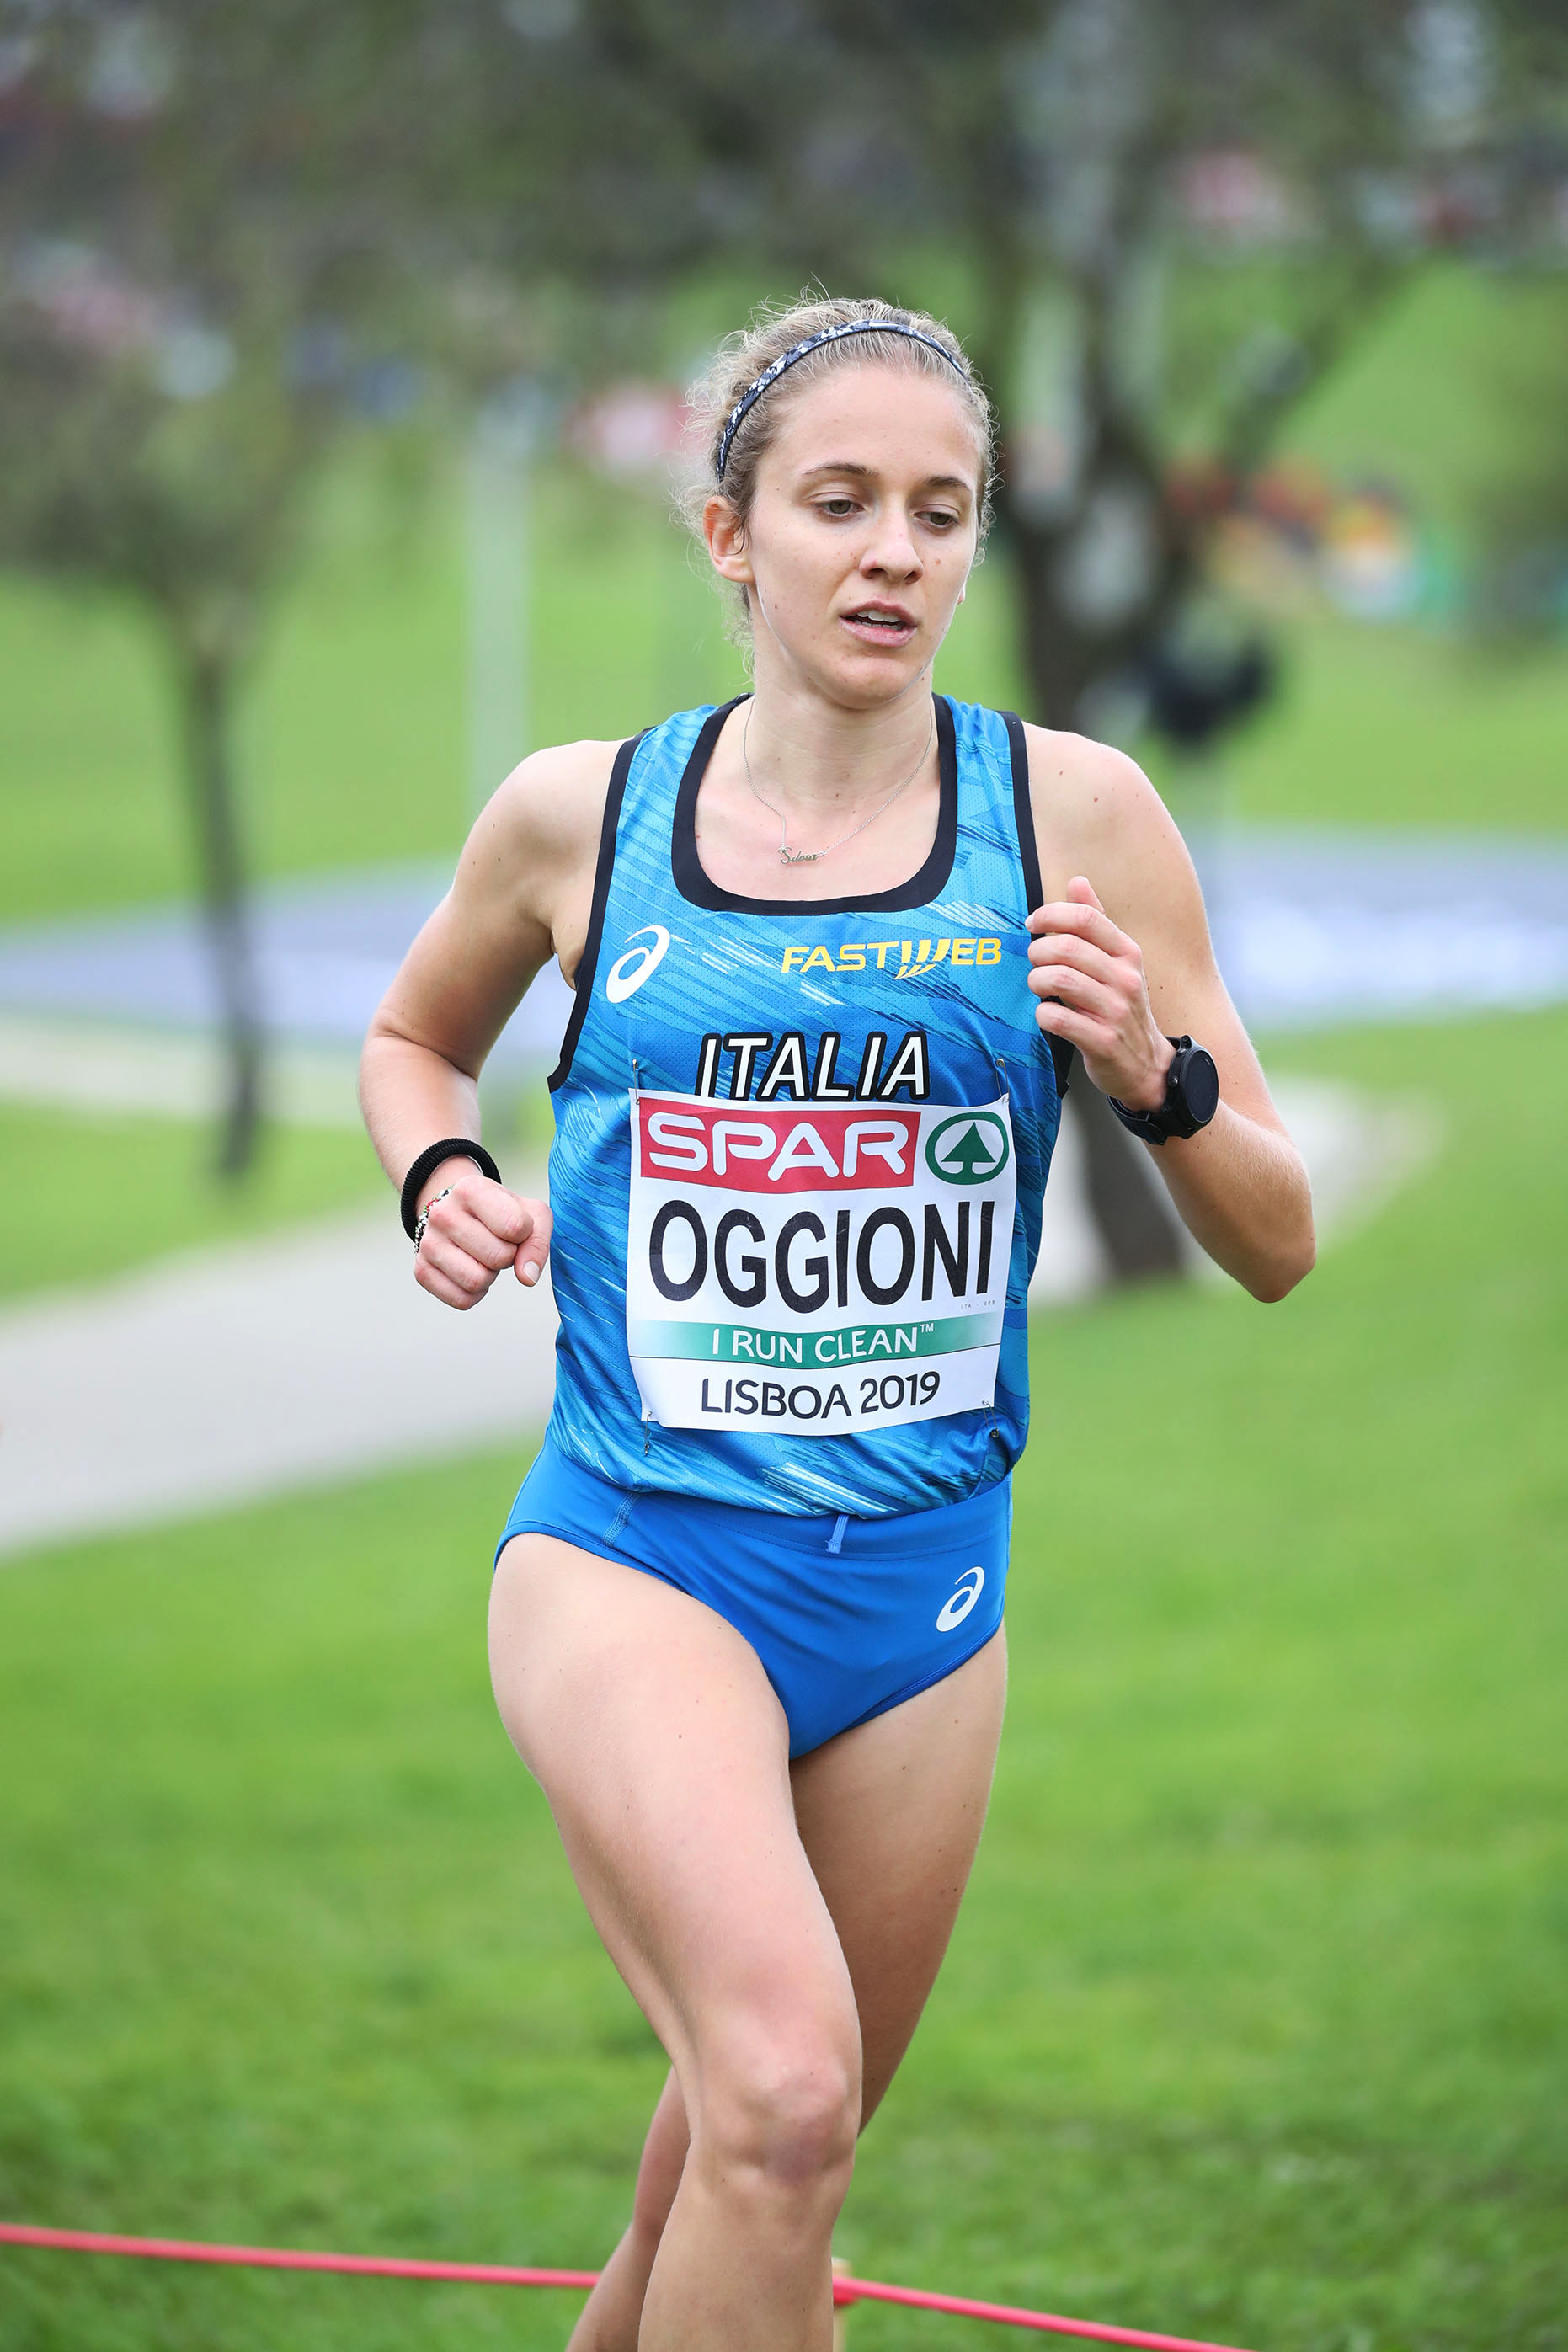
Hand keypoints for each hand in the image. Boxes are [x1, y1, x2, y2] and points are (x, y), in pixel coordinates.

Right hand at [414, 1162, 552, 1310]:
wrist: (461, 1213)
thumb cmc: (502, 1213)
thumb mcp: (530, 1214)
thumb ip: (538, 1242)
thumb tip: (527, 1277)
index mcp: (470, 1189)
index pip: (515, 1227)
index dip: (524, 1233)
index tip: (514, 1227)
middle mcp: (442, 1213)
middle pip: (497, 1257)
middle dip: (508, 1257)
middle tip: (498, 1244)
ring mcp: (428, 1243)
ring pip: (476, 1281)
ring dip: (491, 1276)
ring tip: (484, 1257)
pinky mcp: (422, 1270)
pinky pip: (462, 1299)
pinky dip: (476, 1293)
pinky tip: (471, 1270)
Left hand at [1026, 876, 1173, 1111]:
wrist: (1146, 1064)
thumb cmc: (1122, 1006)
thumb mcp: (1117, 961)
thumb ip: (1096, 922)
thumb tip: (1077, 881)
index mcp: (1127, 953)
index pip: (1085, 918)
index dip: (1050, 915)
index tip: (1032, 924)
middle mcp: (1125, 978)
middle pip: (1067, 948)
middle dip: (1038, 951)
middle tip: (1034, 962)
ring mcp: (1115, 1011)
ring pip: (1059, 980)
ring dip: (1037, 981)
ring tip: (1038, 986)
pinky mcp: (1102, 1041)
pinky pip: (1058, 1019)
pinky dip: (1042, 1014)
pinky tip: (1046, 1015)